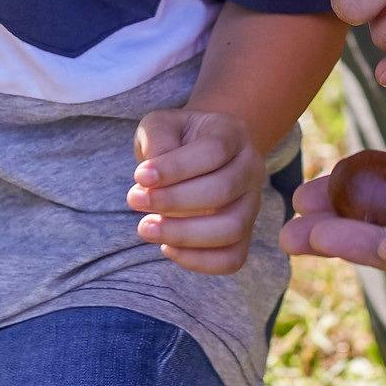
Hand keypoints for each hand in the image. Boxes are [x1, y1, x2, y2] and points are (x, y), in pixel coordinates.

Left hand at [129, 108, 261, 274]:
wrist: (194, 153)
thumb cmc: (175, 139)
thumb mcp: (160, 125)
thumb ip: (157, 141)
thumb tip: (151, 180)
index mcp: (233, 133)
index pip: (213, 151)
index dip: (176, 167)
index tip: (140, 177)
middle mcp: (251, 168)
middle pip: (223, 190)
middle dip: (173, 201)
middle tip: (134, 201)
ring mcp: (251, 204)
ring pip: (232, 228)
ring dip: (184, 234)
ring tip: (146, 228)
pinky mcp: (244, 235)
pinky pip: (232, 258)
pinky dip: (199, 260)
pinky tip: (167, 247)